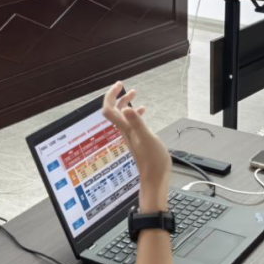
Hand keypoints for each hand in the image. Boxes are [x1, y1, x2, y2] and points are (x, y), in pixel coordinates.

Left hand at [102, 82, 170, 207]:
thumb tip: (125, 108)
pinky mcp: (137, 140)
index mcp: (125, 128)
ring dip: (126, 102)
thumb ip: (137, 123)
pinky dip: (136, 113)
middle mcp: (125, 131)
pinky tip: (143, 111)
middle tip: (125, 85)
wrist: (155, 179)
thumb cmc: (153, 161)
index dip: (110, 95)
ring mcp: (130, 136)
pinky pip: (132, 122)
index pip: (109, 109)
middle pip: (114, 110)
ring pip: (123, 115)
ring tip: (134, 92)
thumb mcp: (147, 138)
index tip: (120, 85)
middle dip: (117, 95)